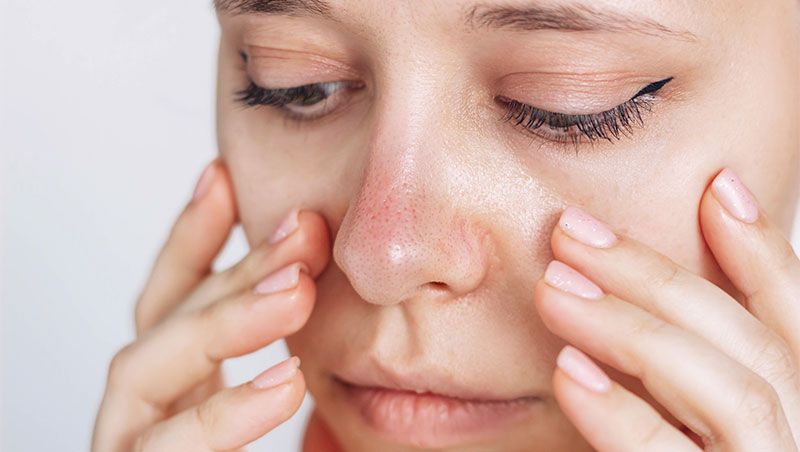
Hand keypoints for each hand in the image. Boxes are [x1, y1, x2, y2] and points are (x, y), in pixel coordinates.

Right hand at [91, 159, 330, 451]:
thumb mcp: (276, 399)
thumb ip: (282, 344)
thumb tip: (322, 283)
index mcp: (173, 381)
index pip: (171, 297)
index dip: (192, 233)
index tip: (223, 173)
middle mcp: (142, 405)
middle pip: (170, 319)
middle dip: (236, 267)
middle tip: (305, 229)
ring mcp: (130, 443)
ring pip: (146, 369)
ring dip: (224, 321)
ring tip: (298, 292)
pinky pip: (165, 450)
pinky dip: (222, 416)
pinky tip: (286, 382)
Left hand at [534, 168, 799, 450]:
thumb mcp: (666, 413)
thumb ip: (667, 366)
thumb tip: (611, 278)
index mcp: (788, 413)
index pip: (793, 328)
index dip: (764, 254)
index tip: (716, 186)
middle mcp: (790, 445)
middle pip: (755, 345)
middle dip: (660, 279)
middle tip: (572, 233)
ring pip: (731, 391)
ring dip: (634, 328)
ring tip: (553, 288)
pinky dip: (620, 413)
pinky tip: (567, 370)